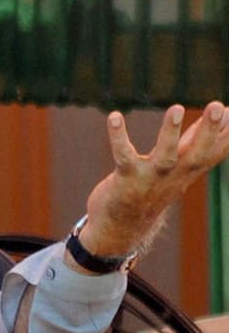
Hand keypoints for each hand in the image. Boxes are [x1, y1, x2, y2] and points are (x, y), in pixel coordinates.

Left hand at [76, 101, 228, 264]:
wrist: (120, 227)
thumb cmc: (152, 188)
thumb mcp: (178, 165)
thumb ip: (196, 140)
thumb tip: (224, 114)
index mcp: (188, 170)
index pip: (215, 151)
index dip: (228, 133)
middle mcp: (174, 175)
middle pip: (198, 153)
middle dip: (210, 131)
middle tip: (219, 106)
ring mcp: (150, 178)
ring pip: (165, 155)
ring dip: (170, 132)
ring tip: (177, 107)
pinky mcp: (126, 178)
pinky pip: (123, 155)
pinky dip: (118, 136)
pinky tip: (115, 116)